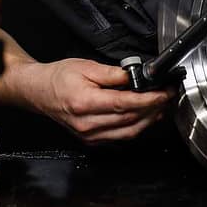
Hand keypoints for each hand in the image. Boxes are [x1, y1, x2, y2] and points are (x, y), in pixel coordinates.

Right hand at [22, 58, 170, 143]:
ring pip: (128, 133)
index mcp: (84, 103)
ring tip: (160, 107)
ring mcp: (89, 135)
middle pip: (130, 120)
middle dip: (153, 109)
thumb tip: (135, 76)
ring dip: (148, 121)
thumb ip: (113, 73)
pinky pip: (120, 137)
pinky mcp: (91, 140)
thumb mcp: (85, 66)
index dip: (148, 100)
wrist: (38, 92)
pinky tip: (145, 117)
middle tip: (167, 96)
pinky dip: (136, 128)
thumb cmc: (58, 78)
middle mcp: (87, 124)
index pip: (124, 104)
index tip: (163, 93)